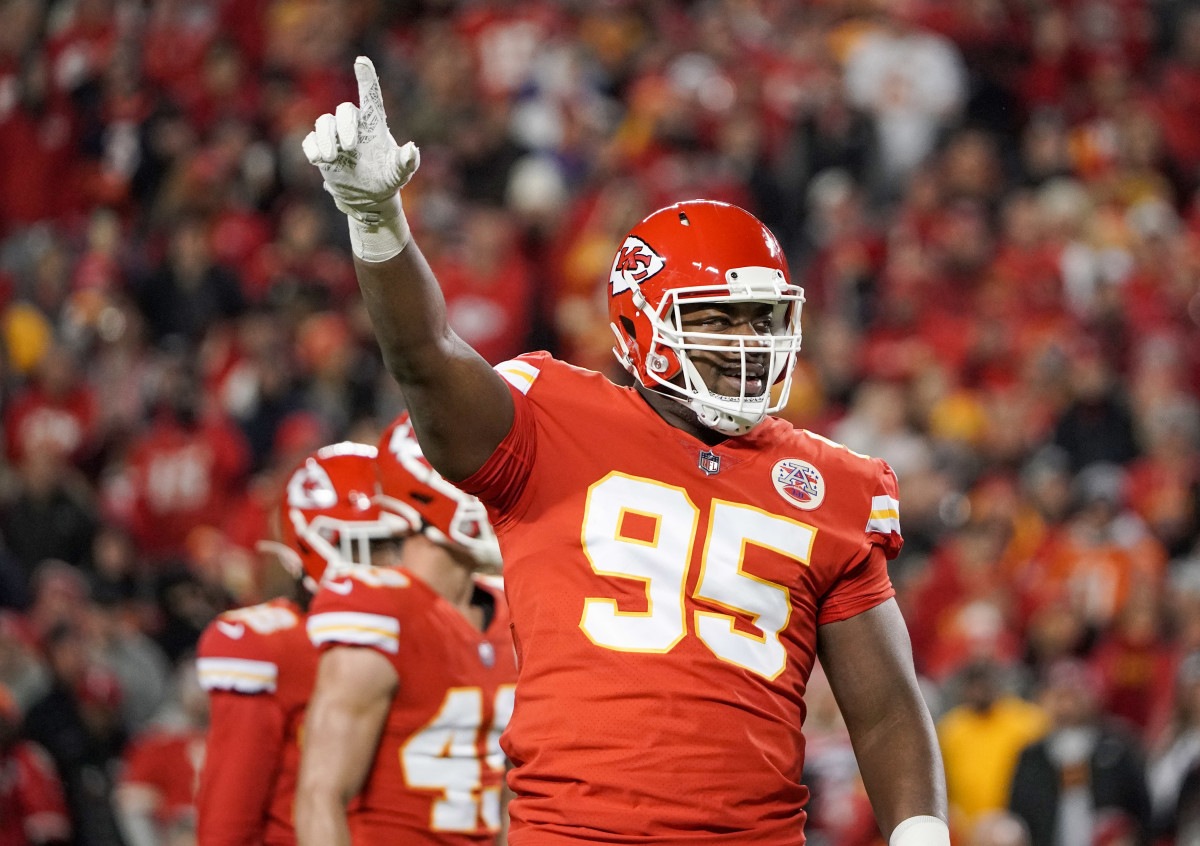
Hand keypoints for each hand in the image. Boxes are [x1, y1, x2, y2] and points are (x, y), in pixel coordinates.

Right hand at [303, 56, 419, 225]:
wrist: (368, 196)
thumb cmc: (387, 178)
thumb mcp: (400, 172)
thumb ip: (407, 161)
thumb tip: (411, 148)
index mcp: (374, 124)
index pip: (370, 96)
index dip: (366, 78)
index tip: (361, 61)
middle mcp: (353, 125)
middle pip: (344, 110)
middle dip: (344, 125)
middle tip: (350, 146)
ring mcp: (335, 137)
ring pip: (323, 122)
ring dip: (325, 138)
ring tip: (332, 158)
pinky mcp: (321, 149)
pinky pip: (310, 140)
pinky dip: (313, 148)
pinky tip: (319, 160)